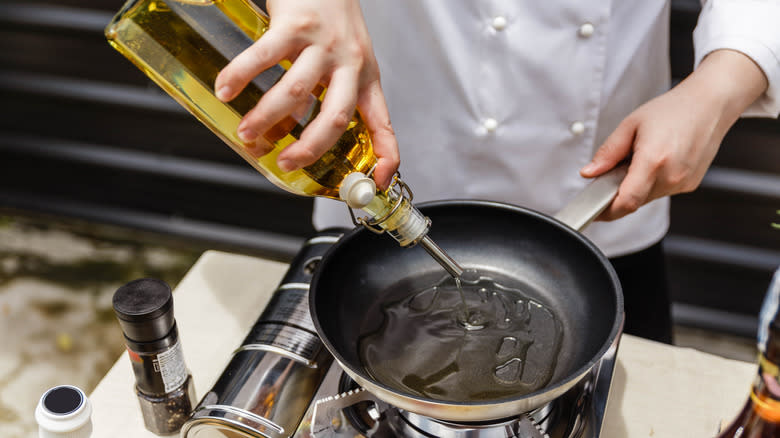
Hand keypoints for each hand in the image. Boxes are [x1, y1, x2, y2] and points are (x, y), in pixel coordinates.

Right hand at [214, 0, 398, 188]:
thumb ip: (329, 93)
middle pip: (335, 117)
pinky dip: (240, 76)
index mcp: (365, 76)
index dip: (385, 155)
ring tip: (247, 132)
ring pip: (294, 92)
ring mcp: (323, 43)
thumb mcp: (346, 57)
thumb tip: (303, 133)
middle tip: (286, 163)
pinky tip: (226, 89)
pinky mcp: (294, 23)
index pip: (382, 122)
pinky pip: (264, 57)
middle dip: (309, 148)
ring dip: (265, 118)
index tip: (378, 182)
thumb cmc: (332, 15)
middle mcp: (349, 62)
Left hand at [581, 49, 768, 220]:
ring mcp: (684, 182)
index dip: (607, 211)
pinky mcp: (691, 184)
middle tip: (614, 172)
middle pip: (635, 201)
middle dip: (619, 193)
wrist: (710, 105)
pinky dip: (652, 183)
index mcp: (654, 160)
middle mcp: (672, 176)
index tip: (595, 210)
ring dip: (637, 187)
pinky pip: (662, 191)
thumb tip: (589, 173)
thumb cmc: (673, 110)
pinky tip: (656, 162)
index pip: (627, 201)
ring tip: (640, 159)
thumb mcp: (631, 125)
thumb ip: (608, 153)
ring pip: (648, 198)